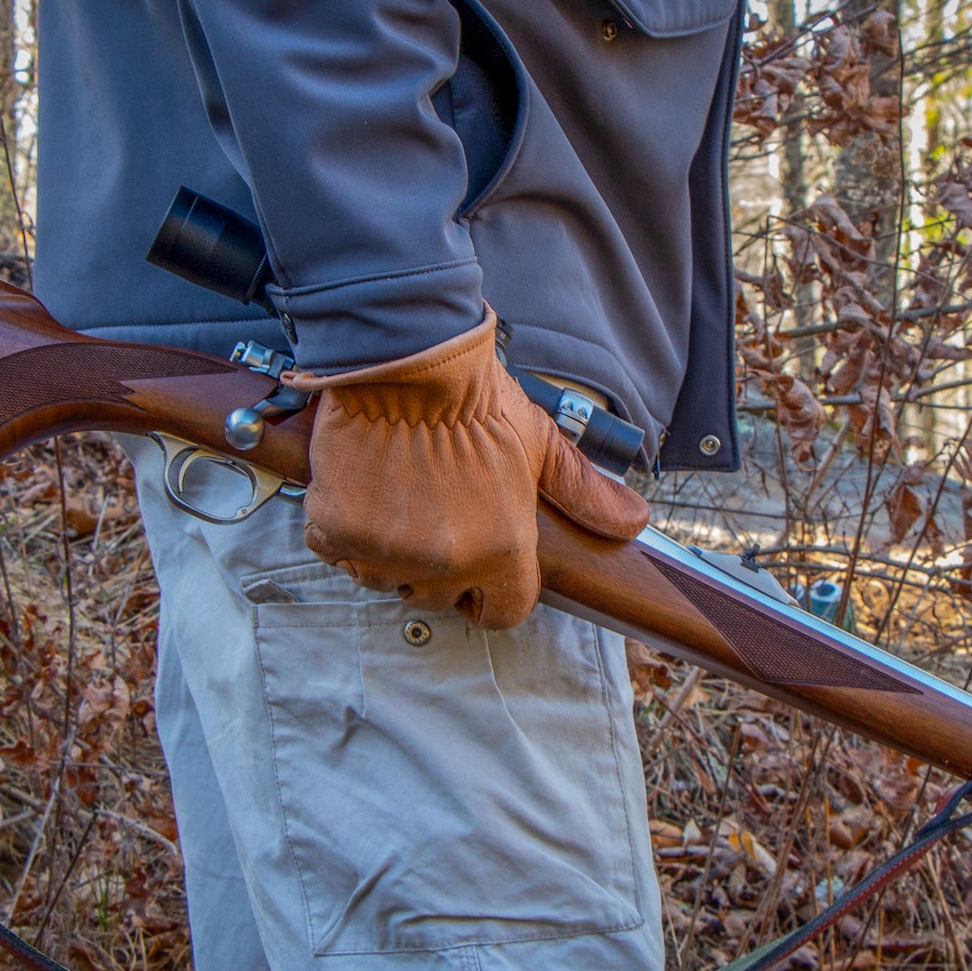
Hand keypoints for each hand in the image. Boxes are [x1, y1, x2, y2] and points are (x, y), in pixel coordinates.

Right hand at [287, 309, 649, 627]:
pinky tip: (362, 488)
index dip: (490, 594)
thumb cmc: (473, 397)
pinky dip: (343, 529)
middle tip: (431, 514)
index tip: (475, 568)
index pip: (502, 614)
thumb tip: (634, 522)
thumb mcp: (538, 441)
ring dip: (387, 551)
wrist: (403, 356)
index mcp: (502, 550)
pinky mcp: (338, 532)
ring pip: (383, 579)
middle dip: (436, 568)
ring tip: (396, 497)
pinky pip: (337, 553)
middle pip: (438, 599)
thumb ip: (581, 490)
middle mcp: (445, 563)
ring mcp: (388, 552)